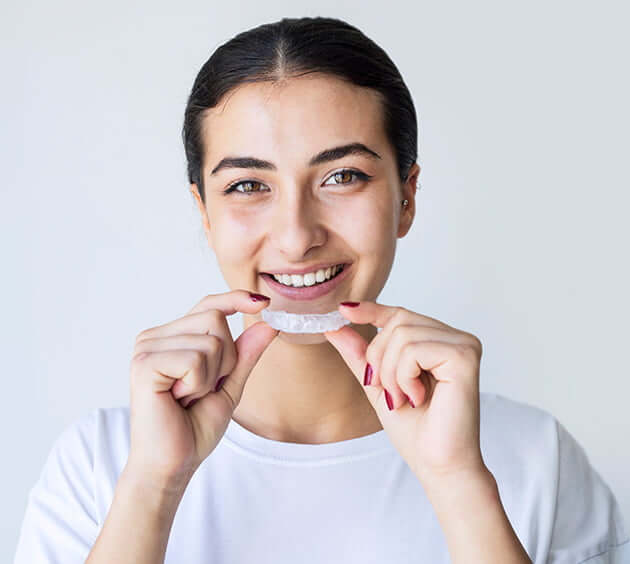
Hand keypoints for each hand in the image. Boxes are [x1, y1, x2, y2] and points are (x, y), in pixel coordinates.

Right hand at [127, 290, 278, 489]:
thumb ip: (245, 355)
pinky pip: (196, 358)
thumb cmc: (193, 428)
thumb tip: (268, 324)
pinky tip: (179, 399)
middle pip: (215, 318)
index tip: (263, 302)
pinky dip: (199, 384)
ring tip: (188, 397)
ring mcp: (147, 347)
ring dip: (211, 376)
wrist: (172, 464)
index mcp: (172, 338)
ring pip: (211, 340)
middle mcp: (155, 336)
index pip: (208, 305)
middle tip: (202, 389)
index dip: (235, 299)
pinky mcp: (145, 362)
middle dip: (226, 359)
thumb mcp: (229, 386)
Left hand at [324, 301, 485, 483]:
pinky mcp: (464, 356)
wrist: (438, 466)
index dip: (372, 310)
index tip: (343, 310)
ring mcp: (464, 344)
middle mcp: (455, 338)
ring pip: (402, 334)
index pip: (401, 314)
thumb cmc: (416, 431)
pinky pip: (414, 349)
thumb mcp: (378, 385)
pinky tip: (418, 397)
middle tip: (390, 393)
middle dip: (380, 358)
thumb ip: (361, 355)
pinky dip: (404, 376)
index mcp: (439, 342)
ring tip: (405, 399)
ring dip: (392, 373)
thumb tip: (335, 326)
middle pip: (398, 321)